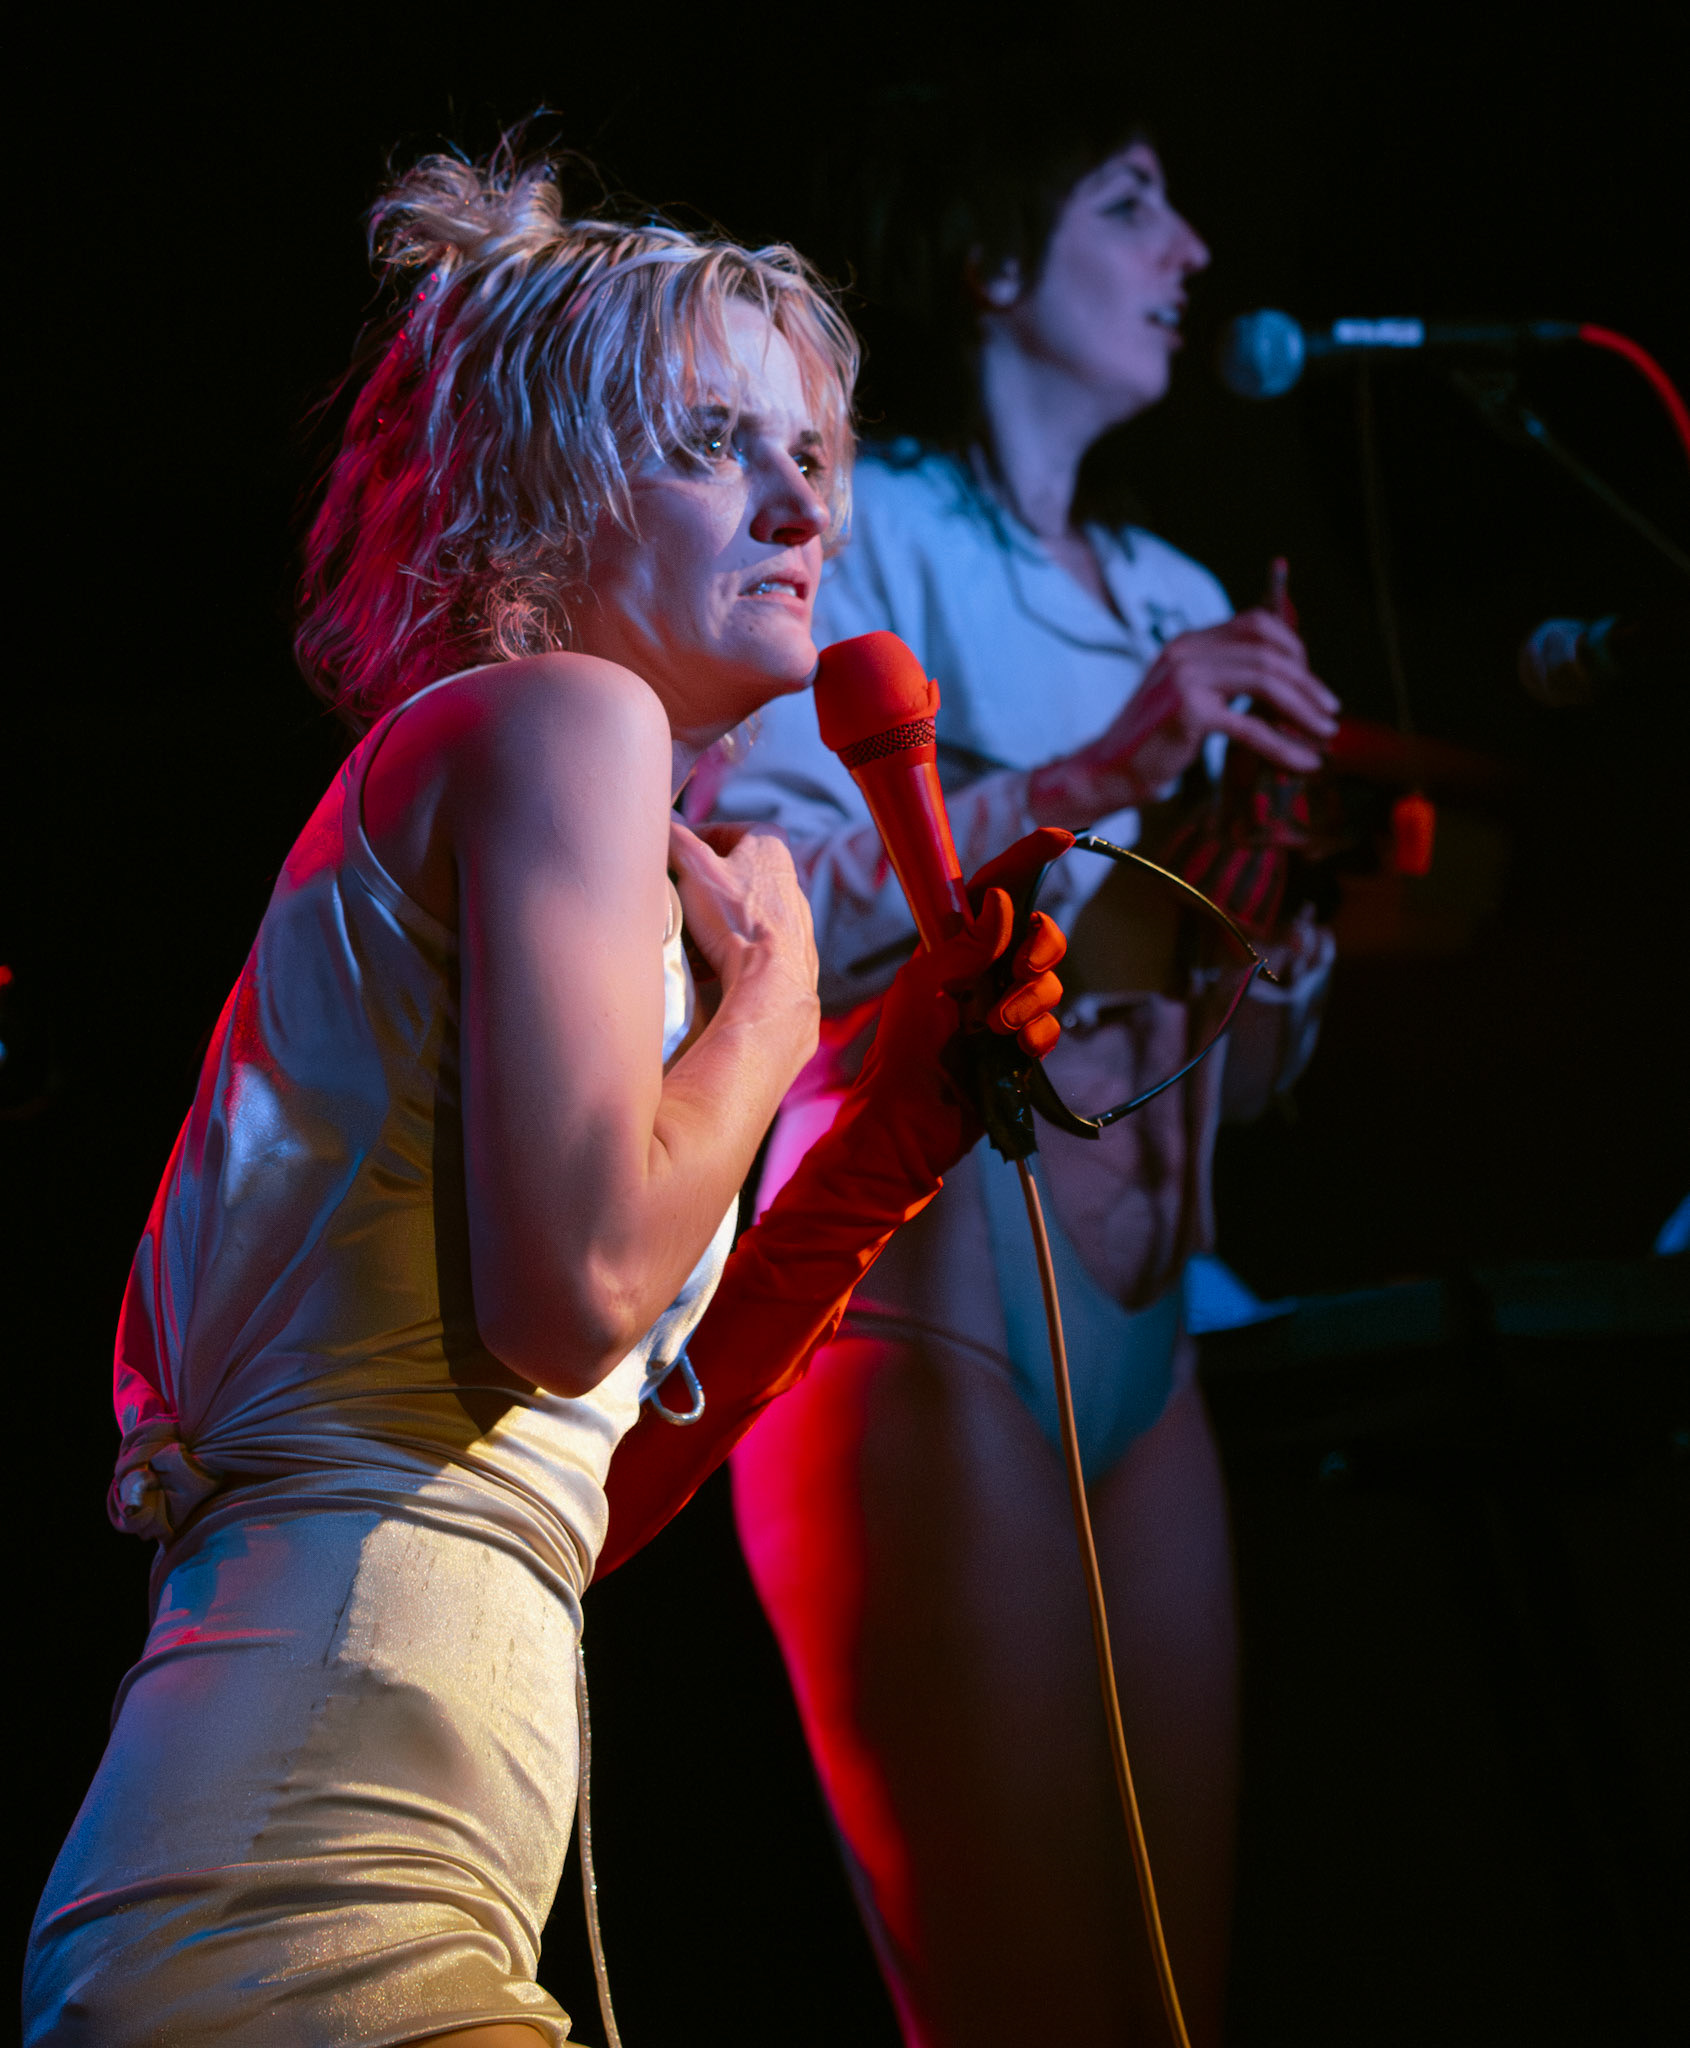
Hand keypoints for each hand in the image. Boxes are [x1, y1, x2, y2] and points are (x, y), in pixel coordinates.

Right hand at [667, 818, 818, 1005]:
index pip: (723, 830)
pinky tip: (709, 955)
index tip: (674, 858)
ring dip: (714, 914)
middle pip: (733, 869)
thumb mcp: (695, 868)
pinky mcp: (791, 944)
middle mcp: (789, 873)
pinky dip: (729, 940)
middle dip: (702, 882)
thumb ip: (676, 839)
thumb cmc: (735, 918)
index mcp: (770, 843)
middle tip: (677, 894)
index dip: (693, 843)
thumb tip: (660, 820)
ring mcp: (793, 911)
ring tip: (690, 929)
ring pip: (742, 904)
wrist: (770, 979)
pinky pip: (752, 935)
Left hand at [861, 828, 1070, 1106]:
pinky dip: (1037, 1037)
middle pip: (1040, 933)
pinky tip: (1013, 1053)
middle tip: (1019, 970)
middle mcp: (983, 970)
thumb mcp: (925, 985)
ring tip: (995, 1028)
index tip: (1061, 838)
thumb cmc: (902, 1051)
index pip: (995, 889)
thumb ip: (967, 943)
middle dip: (1042, 947)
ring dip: (1030, 1002)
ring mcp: (1004, 1007)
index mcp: (954, 945)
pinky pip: (1051, 1027)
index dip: (1027, 860)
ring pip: (1050, 982)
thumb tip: (1002, 900)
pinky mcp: (1019, 1046)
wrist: (909, 1123)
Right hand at [1028, 612, 1340, 826]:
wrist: (1106, 771)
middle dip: (1308, 680)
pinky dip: (1284, 745)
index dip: (1294, 647)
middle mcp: (1187, 650)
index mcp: (1189, 642)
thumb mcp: (1190, 698)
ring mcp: (1187, 678)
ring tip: (1326, 732)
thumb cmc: (1152, 743)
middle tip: (1329, 709)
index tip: (1310, 681)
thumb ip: (1226, 682)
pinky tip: (1304, 762)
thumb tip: (1283, 686)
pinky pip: (1251, 726)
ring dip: (1304, 707)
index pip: (1256, 623)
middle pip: (1269, 648)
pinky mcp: (1189, 712)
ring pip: (1267, 680)